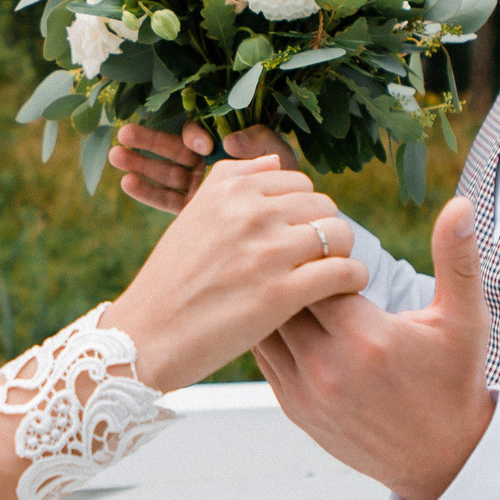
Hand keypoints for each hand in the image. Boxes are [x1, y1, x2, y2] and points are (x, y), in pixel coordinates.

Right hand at [105, 156, 367, 392]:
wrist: (146, 335)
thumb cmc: (173, 280)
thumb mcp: (194, 215)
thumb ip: (234, 181)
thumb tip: (276, 164)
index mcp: (229, 188)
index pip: (297, 182)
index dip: (301, 210)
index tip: (293, 235)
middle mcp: (249, 211)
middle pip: (323, 204)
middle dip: (322, 229)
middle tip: (311, 258)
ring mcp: (267, 251)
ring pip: (339, 233)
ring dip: (341, 253)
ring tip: (328, 272)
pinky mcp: (281, 293)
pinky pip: (344, 271)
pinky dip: (352, 279)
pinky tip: (343, 289)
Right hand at [111, 122, 298, 213]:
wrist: (293, 248)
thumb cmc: (295, 203)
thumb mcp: (283, 168)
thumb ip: (263, 146)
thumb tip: (232, 138)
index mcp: (232, 151)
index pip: (206, 137)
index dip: (195, 135)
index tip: (201, 144)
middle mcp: (215, 168)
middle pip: (177, 150)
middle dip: (151, 141)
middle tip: (125, 134)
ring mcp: (203, 193)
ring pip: (167, 172)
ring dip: (141, 162)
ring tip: (116, 155)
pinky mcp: (196, 216)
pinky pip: (169, 200)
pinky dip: (149, 192)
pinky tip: (128, 184)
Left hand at [254, 196, 493, 499]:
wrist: (442, 460)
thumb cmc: (456, 383)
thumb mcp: (465, 321)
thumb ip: (458, 260)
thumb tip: (462, 205)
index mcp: (368, 338)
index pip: (319, 272)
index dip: (323, 254)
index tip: (336, 247)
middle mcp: (329, 367)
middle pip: (284, 296)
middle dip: (294, 273)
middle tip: (305, 255)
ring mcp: (306, 392)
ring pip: (266, 326)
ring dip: (276, 302)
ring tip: (289, 280)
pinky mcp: (294, 409)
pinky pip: (265, 356)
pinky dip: (271, 332)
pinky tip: (286, 316)